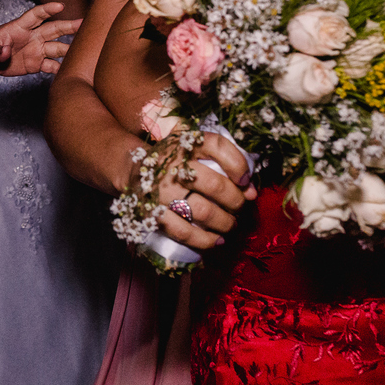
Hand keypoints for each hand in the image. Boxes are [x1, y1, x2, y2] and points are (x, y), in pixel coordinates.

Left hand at [0, 3, 79, 76]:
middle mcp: (32, 37)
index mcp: (19, 27)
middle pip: (53, 29)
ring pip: (57, 48)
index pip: (35, 15)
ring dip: (69, 48)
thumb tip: (5, 52)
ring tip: (84, 50)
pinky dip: (61, 68)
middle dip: (68, 26)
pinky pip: (52, 66)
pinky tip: (70, 71)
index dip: (47, 10)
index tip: (60, 6)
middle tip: (84, 23)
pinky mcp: (36, 64)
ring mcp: (36, 50)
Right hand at [151, 132, 256, 250]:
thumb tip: (251, 191)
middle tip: (239, 206)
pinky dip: (204, 240)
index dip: (238, 164)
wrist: (133, 169)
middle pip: (214, 185)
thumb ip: (224, 163)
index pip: (216, 146)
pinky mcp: (152, 213)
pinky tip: (217, 241)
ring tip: (231, 224)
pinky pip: (183, 232)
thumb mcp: (194, 150)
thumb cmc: (175, 161)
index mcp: (184, 144)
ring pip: (202, 211)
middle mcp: (171, 165)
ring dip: (224, 222)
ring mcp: (161, 191)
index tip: (246, 180)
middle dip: (235, 200)